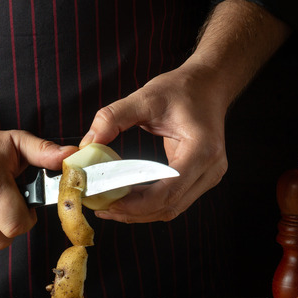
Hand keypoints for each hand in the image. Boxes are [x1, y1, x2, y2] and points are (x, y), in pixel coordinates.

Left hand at [80, 0, 289, 223]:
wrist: (209, 85)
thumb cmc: (182, 89)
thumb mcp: (145, 97)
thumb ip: (113, 117)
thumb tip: (87, 143)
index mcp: (202, 149)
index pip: (168, 190)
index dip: (136, 203)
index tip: (107, 201)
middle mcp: (210, 169)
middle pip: (169, 206)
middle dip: (132, 212)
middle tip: (101, 207)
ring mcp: (208, 177)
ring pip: (170, 209)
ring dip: (138, 212)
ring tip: (108, 206)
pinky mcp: (200, 179)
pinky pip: (172, 200)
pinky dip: (147, 204)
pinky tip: (125, 198)